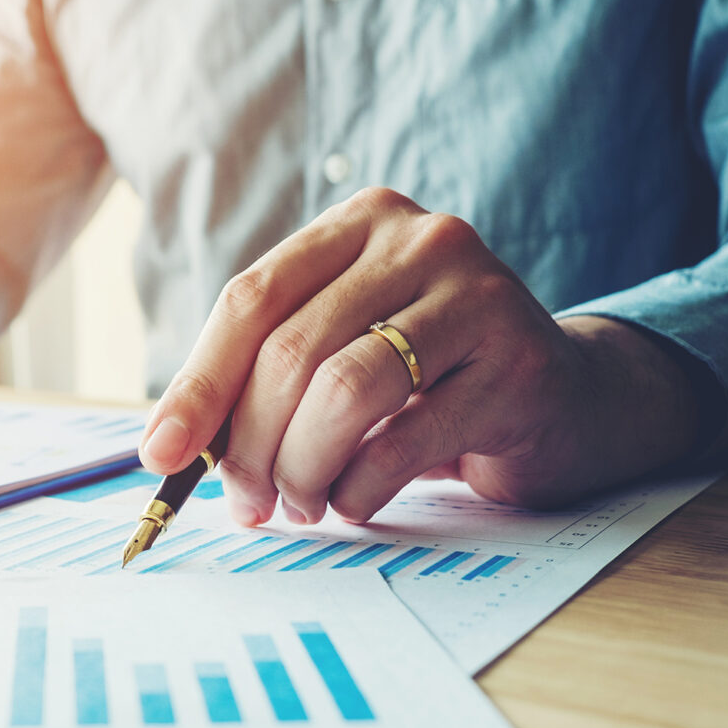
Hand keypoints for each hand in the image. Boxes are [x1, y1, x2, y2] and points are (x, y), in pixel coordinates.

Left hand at [137, 187, 700, 523]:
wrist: (565, 397)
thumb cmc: (427, 382)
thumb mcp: (340, 355)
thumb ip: (263, 379)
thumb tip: (167, 447)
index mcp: (358, 224)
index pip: (251, 298)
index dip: (198, 383)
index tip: (162, 453)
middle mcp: (419, 239)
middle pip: (292, 349)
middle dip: (250, 445)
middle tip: (246, 503)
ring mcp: (477, 293)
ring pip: (345, 390)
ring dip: (303, 468)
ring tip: (301, 504)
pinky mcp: (520, 361)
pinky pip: (404, 438)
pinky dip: (359, 488)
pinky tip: (353, 502)